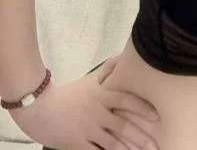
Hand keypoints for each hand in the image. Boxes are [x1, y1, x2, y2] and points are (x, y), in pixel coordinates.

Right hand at [8, 56, 160, 149]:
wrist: (39, 107)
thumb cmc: (66, 94)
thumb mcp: (88, 79)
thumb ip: (107, 70)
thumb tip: (122, 56)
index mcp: (101, 96)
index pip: (126, 100)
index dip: (142, 108)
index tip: (157, 116)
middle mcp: (97, 113)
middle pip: (123, 126)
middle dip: (141, 137)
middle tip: (156, 144)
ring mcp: (88, 130)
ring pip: (112, 143)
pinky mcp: (77, 144)